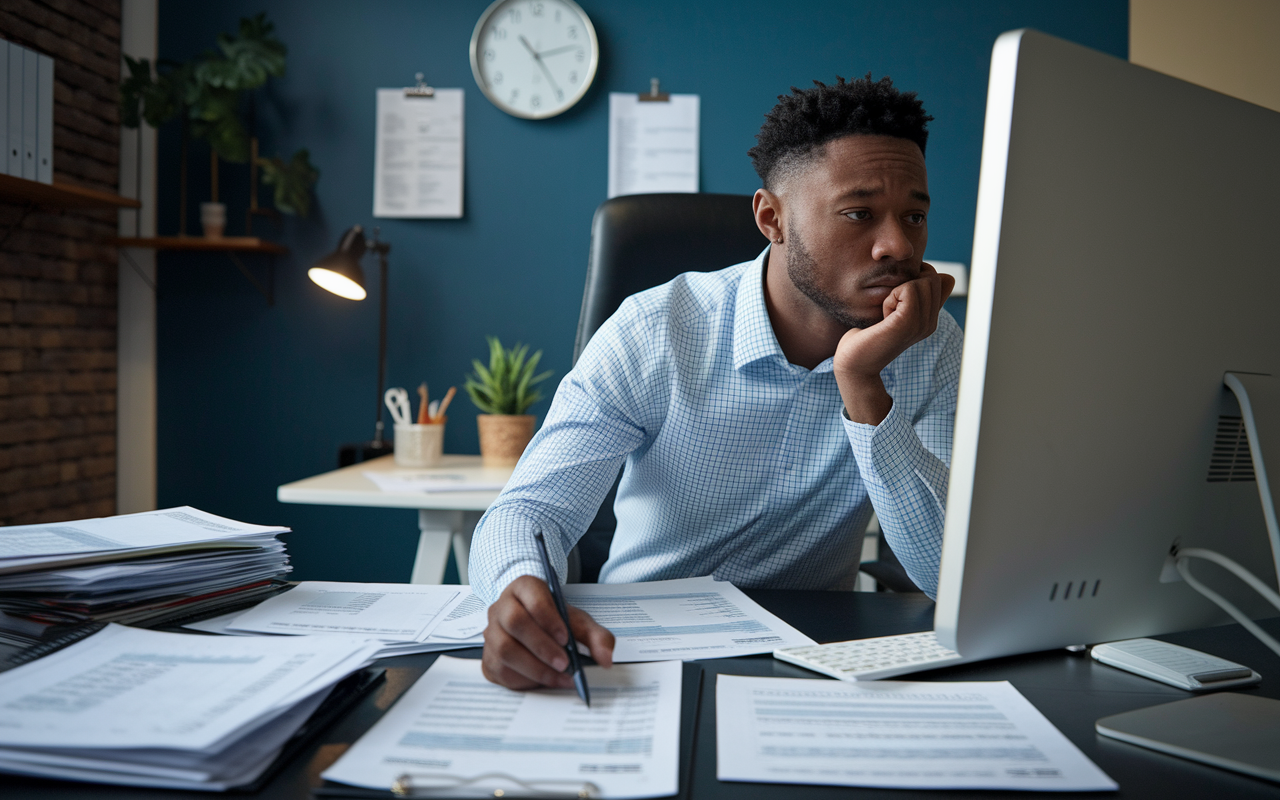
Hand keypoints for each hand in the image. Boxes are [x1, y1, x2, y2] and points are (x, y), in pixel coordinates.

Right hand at [481, 574, 614, 689]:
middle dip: (542, 646)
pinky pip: (500, 671)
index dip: (548, 618)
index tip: (566, 638)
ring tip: (559, 676)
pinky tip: (544, 681)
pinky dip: (524, 680)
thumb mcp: (579, 622)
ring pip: (504, 649)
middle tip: (565, 663)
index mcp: (524, 588)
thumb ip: (597, 637)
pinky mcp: (488, 658)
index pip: (532, 597)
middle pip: (514, 623)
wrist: (534, 627)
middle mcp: (501, 607)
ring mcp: (491, 633)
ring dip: (535, 668)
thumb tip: (606, 659)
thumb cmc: (555, 621)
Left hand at [834, 262, 954, 423]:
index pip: (944, 280)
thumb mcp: (891, 309)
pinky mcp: (909, 322)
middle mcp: (931, 323)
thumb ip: (910, 295)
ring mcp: (923, 324)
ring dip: (898, 290)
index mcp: (929, 318)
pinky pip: (909, 289)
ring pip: (924, 280)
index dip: (918, 277)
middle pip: (934, 278)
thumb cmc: (865, 335)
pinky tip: (884, 316)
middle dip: (908, 282)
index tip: (896, 300)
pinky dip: (891, 296)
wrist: (853, 364)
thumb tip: (935, 273)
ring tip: (886, 313)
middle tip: (890, 307)